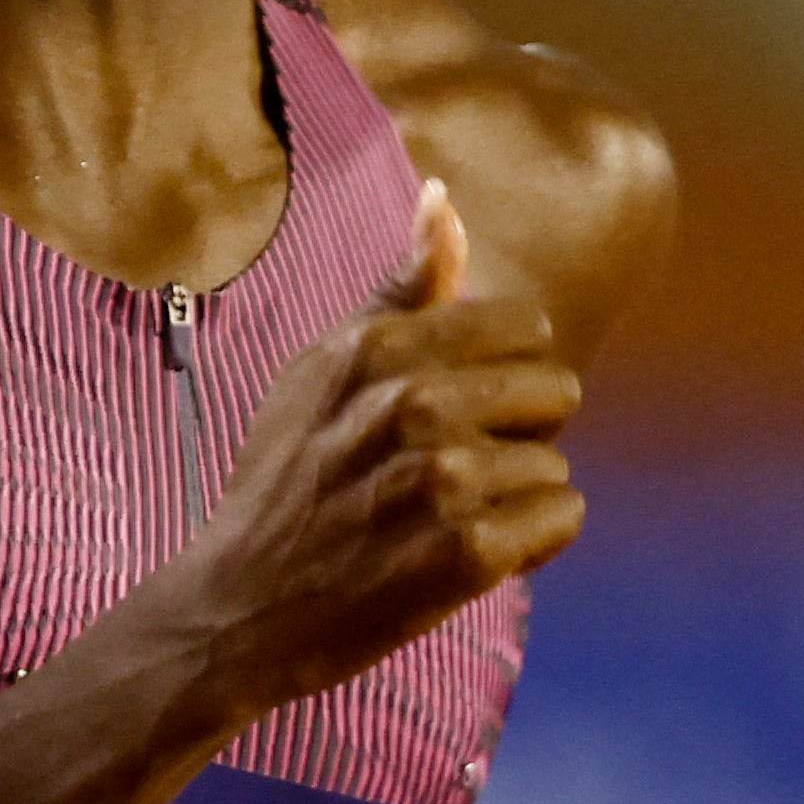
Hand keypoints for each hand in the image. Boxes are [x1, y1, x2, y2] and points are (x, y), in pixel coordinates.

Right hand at [175, 180, 581, 720]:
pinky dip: (530, 543)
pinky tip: (470, 553)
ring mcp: (440, 482)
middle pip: (555, 389)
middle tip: (449, 470)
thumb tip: (444, 198)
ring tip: (444, 518)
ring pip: (555, 463)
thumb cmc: (288, 480)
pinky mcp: (467, 554)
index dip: (501, 369)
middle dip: (517, 431)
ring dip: (515, 496)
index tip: (454, 407)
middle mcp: (410, 406)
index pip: (522, 324)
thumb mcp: (320, 369)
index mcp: (376, 351)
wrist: (241, 605)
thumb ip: (399, 289)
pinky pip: (561, 519)